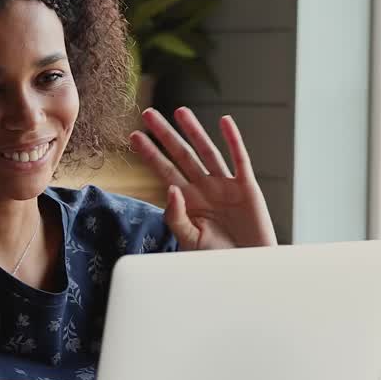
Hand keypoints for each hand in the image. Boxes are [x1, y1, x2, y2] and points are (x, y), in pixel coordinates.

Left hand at [130, 107, 276, 249]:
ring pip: (206, 151)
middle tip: (148, 114)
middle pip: (181, 155)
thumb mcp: (189, 240)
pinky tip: (224, 122)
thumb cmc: (216, 259)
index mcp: (187, 201)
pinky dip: (233, 140)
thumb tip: (171, 189)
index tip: (133, 136)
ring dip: (194, 131)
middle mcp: (204, 188)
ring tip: (180, 111)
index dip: (150, 154)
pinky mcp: (247, 188)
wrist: (247, 268)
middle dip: (165, 135)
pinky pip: (240, 159)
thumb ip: (176, 216)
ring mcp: (225, 186)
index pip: (164, 171)